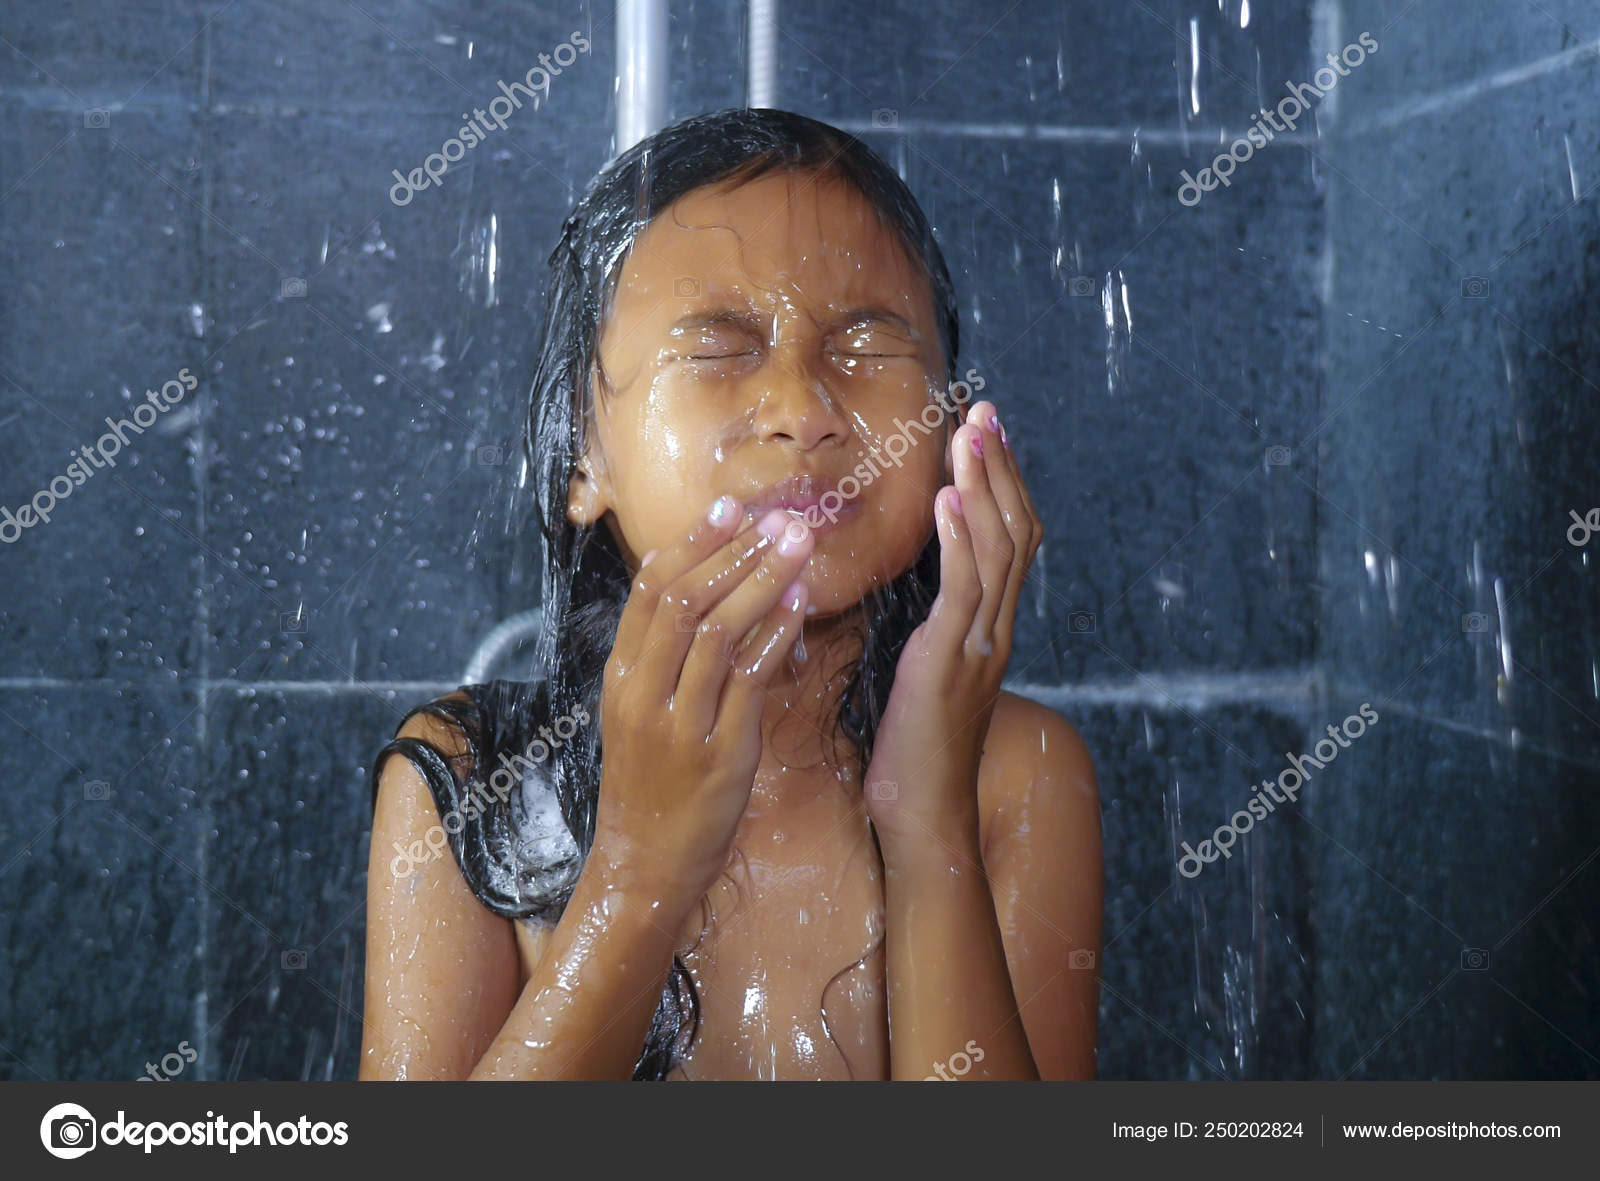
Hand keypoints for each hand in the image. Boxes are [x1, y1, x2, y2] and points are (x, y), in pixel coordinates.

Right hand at [588, 498, 814, 918]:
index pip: (650, 591)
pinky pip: (748, 681)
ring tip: (797, 545)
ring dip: (761, 580)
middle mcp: (642, 693)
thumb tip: (693, 583)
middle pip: (683, 601)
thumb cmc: (650, 786)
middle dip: (734, 551)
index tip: (730, 506)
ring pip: (716, 632)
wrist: (644, 866)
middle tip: (778, 517)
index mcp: (621, 677)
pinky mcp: (719, 754)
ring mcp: (679, 724)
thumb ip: (661, 656)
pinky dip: (775, 635)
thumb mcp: (638, 714)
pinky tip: (800, 605)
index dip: (693, 543)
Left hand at [863, 399, 1041, 863]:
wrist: (922, 816)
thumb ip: (931, 627)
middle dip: (1000, 467)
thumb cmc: (914, 751)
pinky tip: (946, 499)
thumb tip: (917, 589)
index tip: (985, 432)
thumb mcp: (922, 674)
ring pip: (998, 550)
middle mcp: (996, 630)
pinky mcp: (950, 664)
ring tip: (968, 435)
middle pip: (1017, 531)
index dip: (1002, 484)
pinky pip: (964, 591)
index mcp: (989, 629)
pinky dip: (959, 538)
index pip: (1011, 540)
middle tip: (985, 411)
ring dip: (982, 486)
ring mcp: (980, 646)